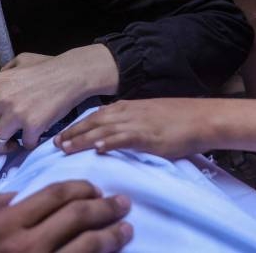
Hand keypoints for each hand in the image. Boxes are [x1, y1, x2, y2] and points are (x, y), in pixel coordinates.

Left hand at [0, 46, 119, 149]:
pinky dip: (28, 144)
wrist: (74, 74)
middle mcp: (3, 98)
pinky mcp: (34, 126)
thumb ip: (3, 72)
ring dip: (0, 145)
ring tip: (9, 141)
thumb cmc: (48, 66)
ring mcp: (18, 114)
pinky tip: (34, 136)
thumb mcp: (20, 61)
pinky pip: (23, 145)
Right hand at [0, 182, 132, 252]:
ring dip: (111, 236)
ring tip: (125, 229)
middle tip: (122, 203)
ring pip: (87, 248)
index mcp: (6, 224)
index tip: (95, 187)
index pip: (55, 195)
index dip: (80, 187)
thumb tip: (18, 194)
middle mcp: (28, 246)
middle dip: (105, 207)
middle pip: (77, 217)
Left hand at [54, 99, 208, 158]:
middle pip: (93, 122)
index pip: (94, 116)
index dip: (76, 126)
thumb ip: (129, 123)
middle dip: (72, 133)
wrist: (201, 117)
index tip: (59, 137)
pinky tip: (96, 149)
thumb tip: (113, 134)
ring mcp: (137, 123)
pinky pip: (124, 138)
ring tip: (65, 149)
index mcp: (126, 107)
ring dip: (82, 139)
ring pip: (103, 129)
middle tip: (54, 145)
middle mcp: (128, 112)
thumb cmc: (177, 119)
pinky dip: (109, 142)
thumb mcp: (147, 116)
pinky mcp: (148, 135)